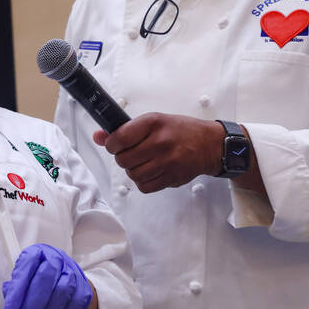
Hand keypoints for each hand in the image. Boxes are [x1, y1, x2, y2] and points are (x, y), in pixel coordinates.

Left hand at [1, 244, 93, 308]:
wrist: (67, 282)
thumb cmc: (40, 279)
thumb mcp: (24, 278)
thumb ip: (15, 287)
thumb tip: (10, 298)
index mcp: (37, 252)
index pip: (27, 266)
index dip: (17, 290)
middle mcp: (56, 258)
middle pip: (44, 279)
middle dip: (29, 305)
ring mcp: (72, 272)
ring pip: (60, 292)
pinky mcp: (83, 288)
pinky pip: (71, 303)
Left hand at [92, 112, 220, 192]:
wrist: (210, 144)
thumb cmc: (180, 131)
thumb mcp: (154, 121)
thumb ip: (125, 130)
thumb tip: (98, 137)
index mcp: (154, 123)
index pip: (119, 138)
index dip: (111, 144)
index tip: (114, 145)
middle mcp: (160, 142)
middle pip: (123, 159)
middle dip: (122, 159)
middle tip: (131, 154)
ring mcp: (167, 161)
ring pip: (133, 175)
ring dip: (133, 171)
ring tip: (143, 163)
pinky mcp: (172, 177)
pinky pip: (144, 186)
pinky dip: (143, 181)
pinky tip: (151, 172)